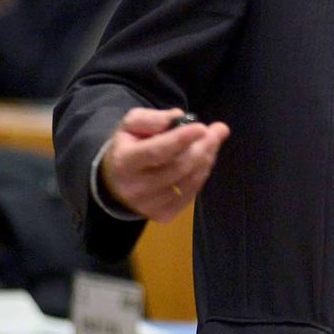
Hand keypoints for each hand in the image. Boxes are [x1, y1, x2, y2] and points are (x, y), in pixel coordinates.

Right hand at [100, 108, 229, 221]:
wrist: (116, 180)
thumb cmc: (128, 146)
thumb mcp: (132, 124)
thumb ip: (153, 118)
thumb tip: (180, 117)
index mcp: (123, 162)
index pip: (156, 151)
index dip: (181, 139)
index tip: (202, 127)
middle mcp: (134, 188)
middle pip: (178, 167)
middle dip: (203, 147)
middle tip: (218, 130)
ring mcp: (148, 206)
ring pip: (188, 181)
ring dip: (206, 159)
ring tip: (212, 141)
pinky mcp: (162, 215)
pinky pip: (191, 194)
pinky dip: (202, 174)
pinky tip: (203, 160)